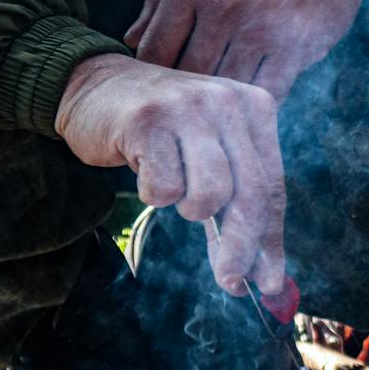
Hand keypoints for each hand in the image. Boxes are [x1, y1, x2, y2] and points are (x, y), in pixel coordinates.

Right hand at [53, 52, 284, 294]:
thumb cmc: (161, 130)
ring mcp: (189, 108)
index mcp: (255, 107)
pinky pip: (164, 187)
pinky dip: (153, 192)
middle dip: (242, 248)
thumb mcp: (210, 154)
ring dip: (188, 207)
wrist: (97, 86)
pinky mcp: (148, 120)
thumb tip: (261, 274)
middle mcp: (228, 102)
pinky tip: (144, 166)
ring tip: (171, 185)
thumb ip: (236, 204)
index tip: (271, 283)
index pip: (272, 185)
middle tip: (231, 282)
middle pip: (251, 193)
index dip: (271, 240)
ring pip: (211, 193)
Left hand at [123, 0, 368, 101]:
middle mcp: (224, 6)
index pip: (154, 49)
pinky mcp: (296, 46)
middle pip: (186, 75)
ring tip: (214, 108)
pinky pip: (266, 92)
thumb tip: (129, 39)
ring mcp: (260, 29)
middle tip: (184, 104)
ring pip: (224, 86)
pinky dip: (255, 101)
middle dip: (182, 93)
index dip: (151, 74)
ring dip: (219, 101)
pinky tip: (250, 100)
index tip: (157, 83)